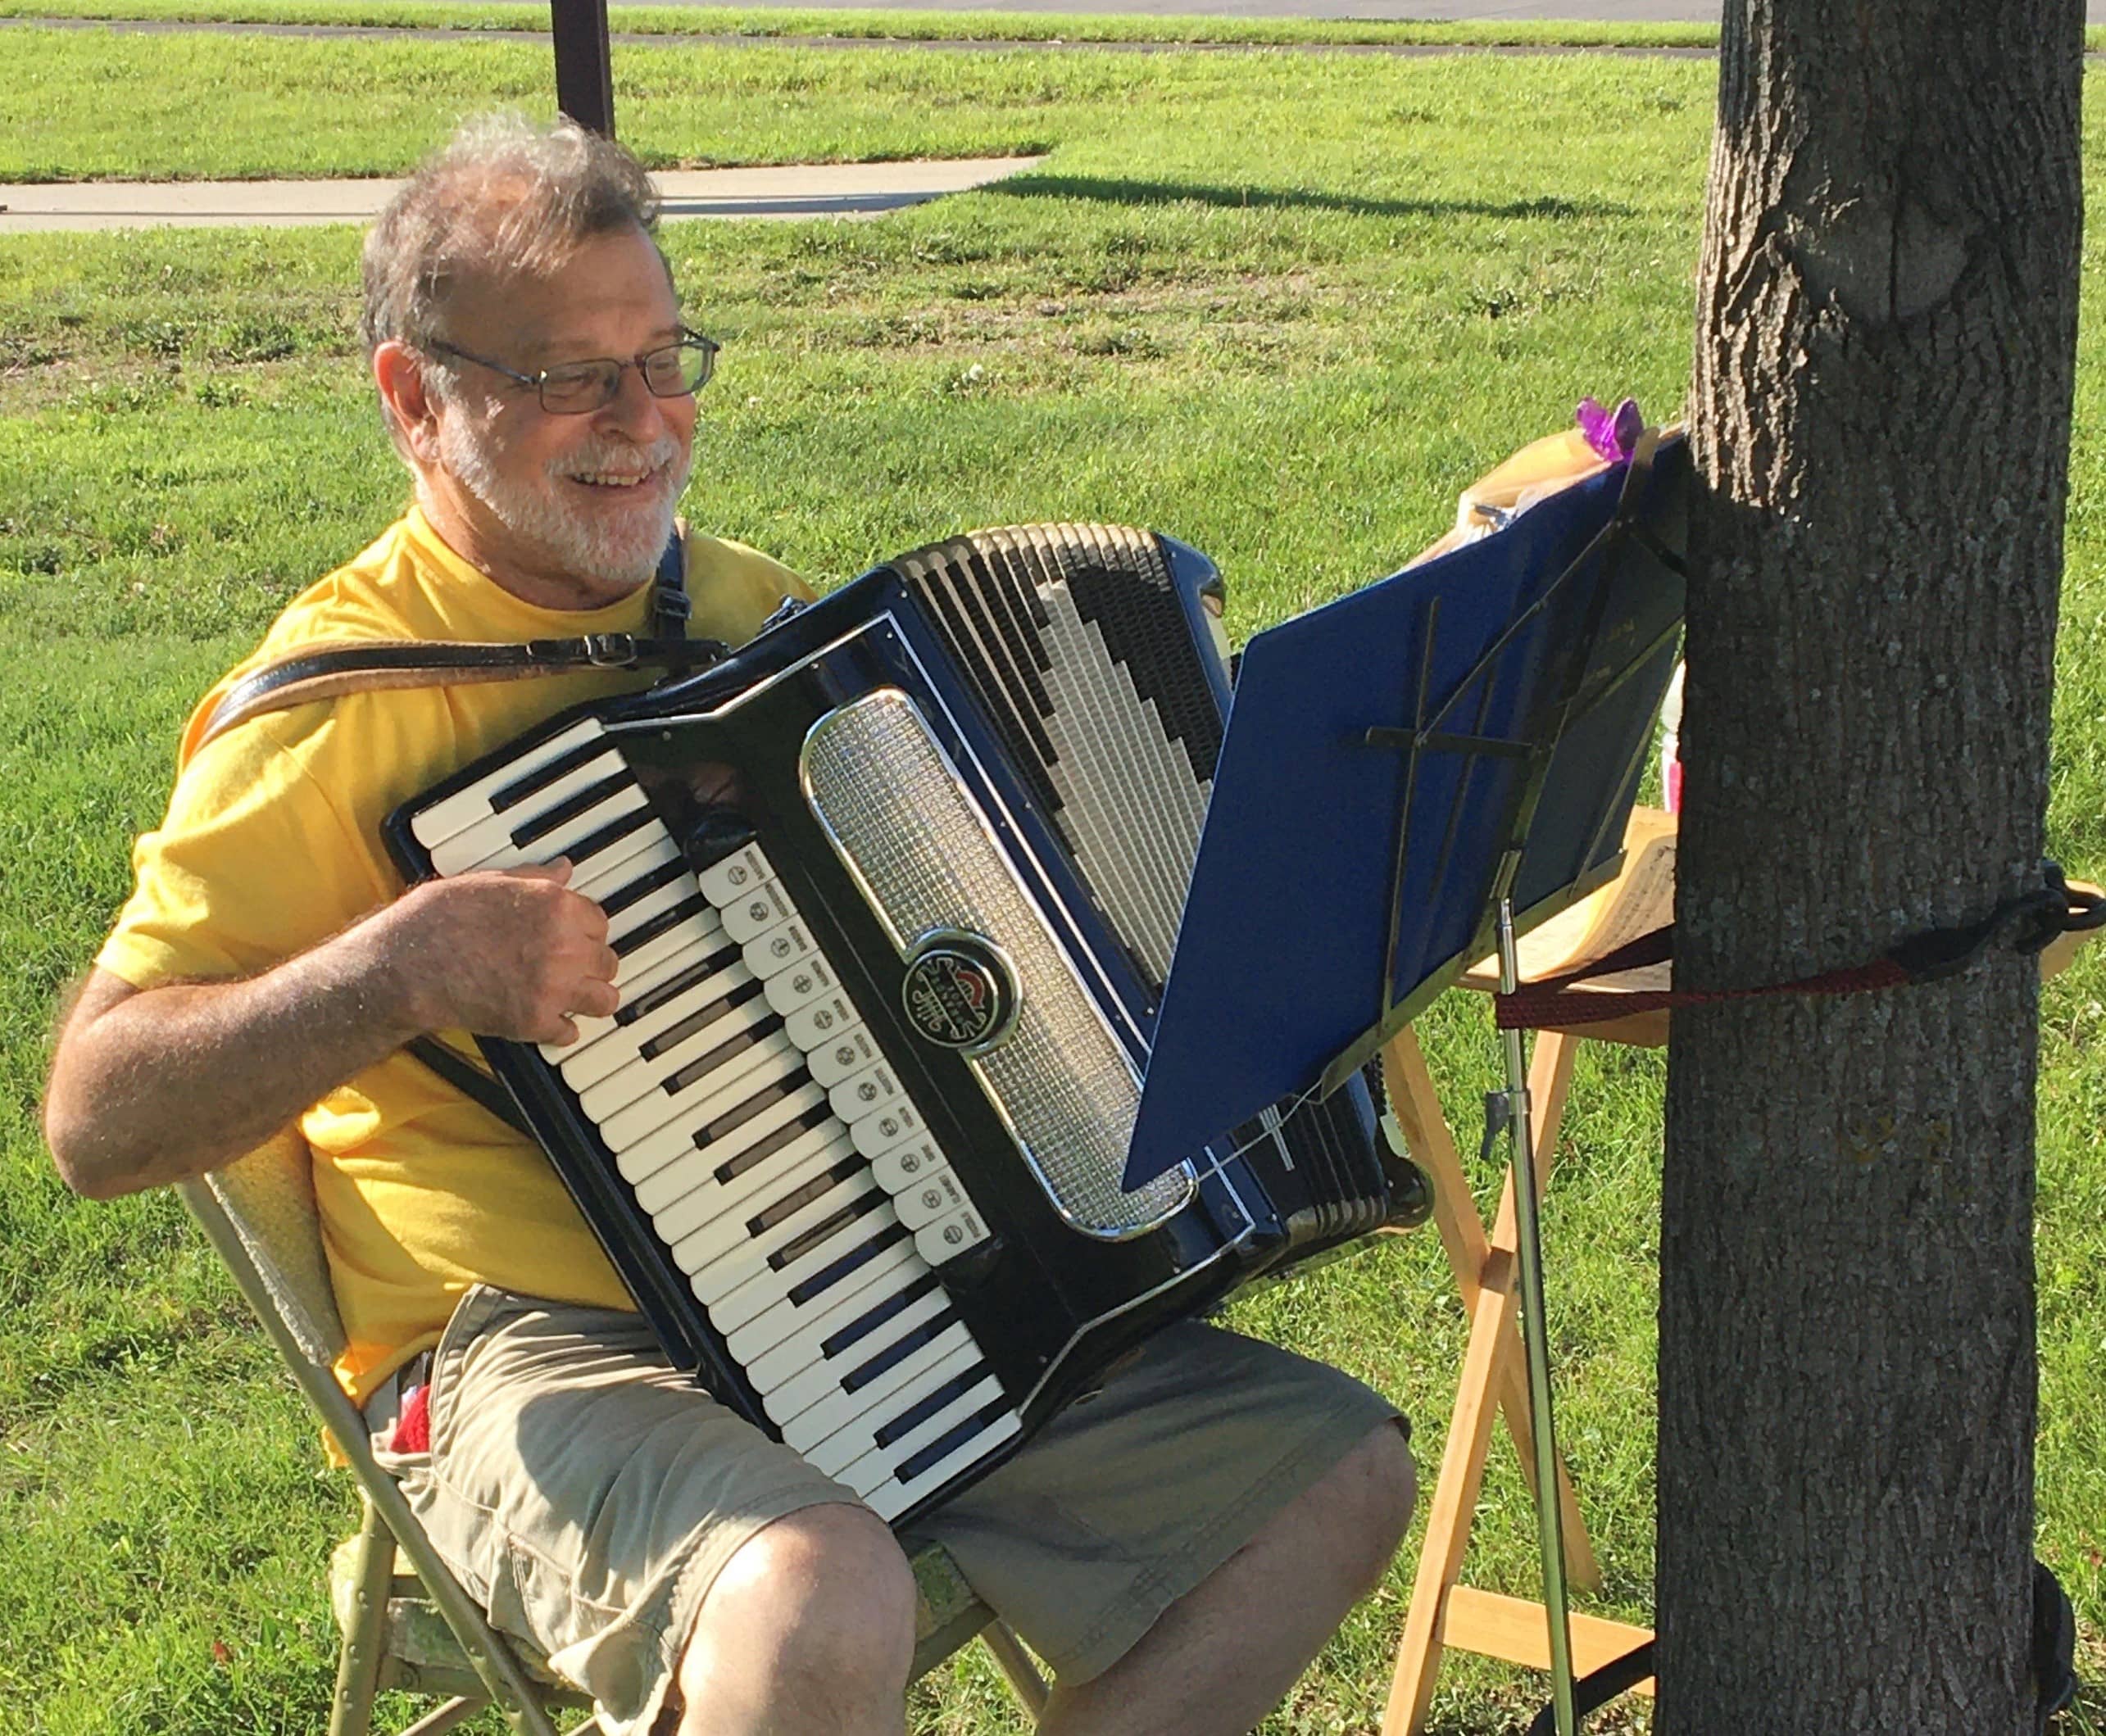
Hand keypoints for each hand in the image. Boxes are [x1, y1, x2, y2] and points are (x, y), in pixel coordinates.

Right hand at [387, 860, 619, 1045]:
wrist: (406, 964)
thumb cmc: (437, 919)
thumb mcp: (488, 882)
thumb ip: (534, 879)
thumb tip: (563, 870)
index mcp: (555, 906)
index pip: (600, 921)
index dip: (585, 930)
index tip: (575, 936)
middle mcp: (564, 945)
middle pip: (607, 961)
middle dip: (591, 964)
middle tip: (574, 967)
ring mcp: (553, 986)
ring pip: (604, 999)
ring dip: (591, 998)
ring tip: (576, 997)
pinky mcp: (535, 1021)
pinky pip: (570, 1032)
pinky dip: (560, 1029)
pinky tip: (550, 1021)